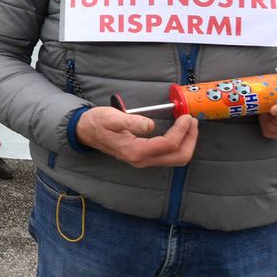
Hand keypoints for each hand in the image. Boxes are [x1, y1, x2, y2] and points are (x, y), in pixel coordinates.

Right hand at [75, 107, 197, 166]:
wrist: (85, 131)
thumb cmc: (97, 122)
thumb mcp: (111, 117)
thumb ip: (130, 122)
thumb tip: (150, 125)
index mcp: (134, 151)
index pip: (168, 144)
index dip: (181, 131)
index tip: (186, 116)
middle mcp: (141, 160)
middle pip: (178, 157)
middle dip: (190, 139)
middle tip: (191, 120)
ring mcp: (144, 160)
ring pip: (176, 158)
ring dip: (187, 142)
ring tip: (188, 124)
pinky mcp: (145, 157)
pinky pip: (169, 155)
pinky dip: (180, 143)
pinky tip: (180, 130)